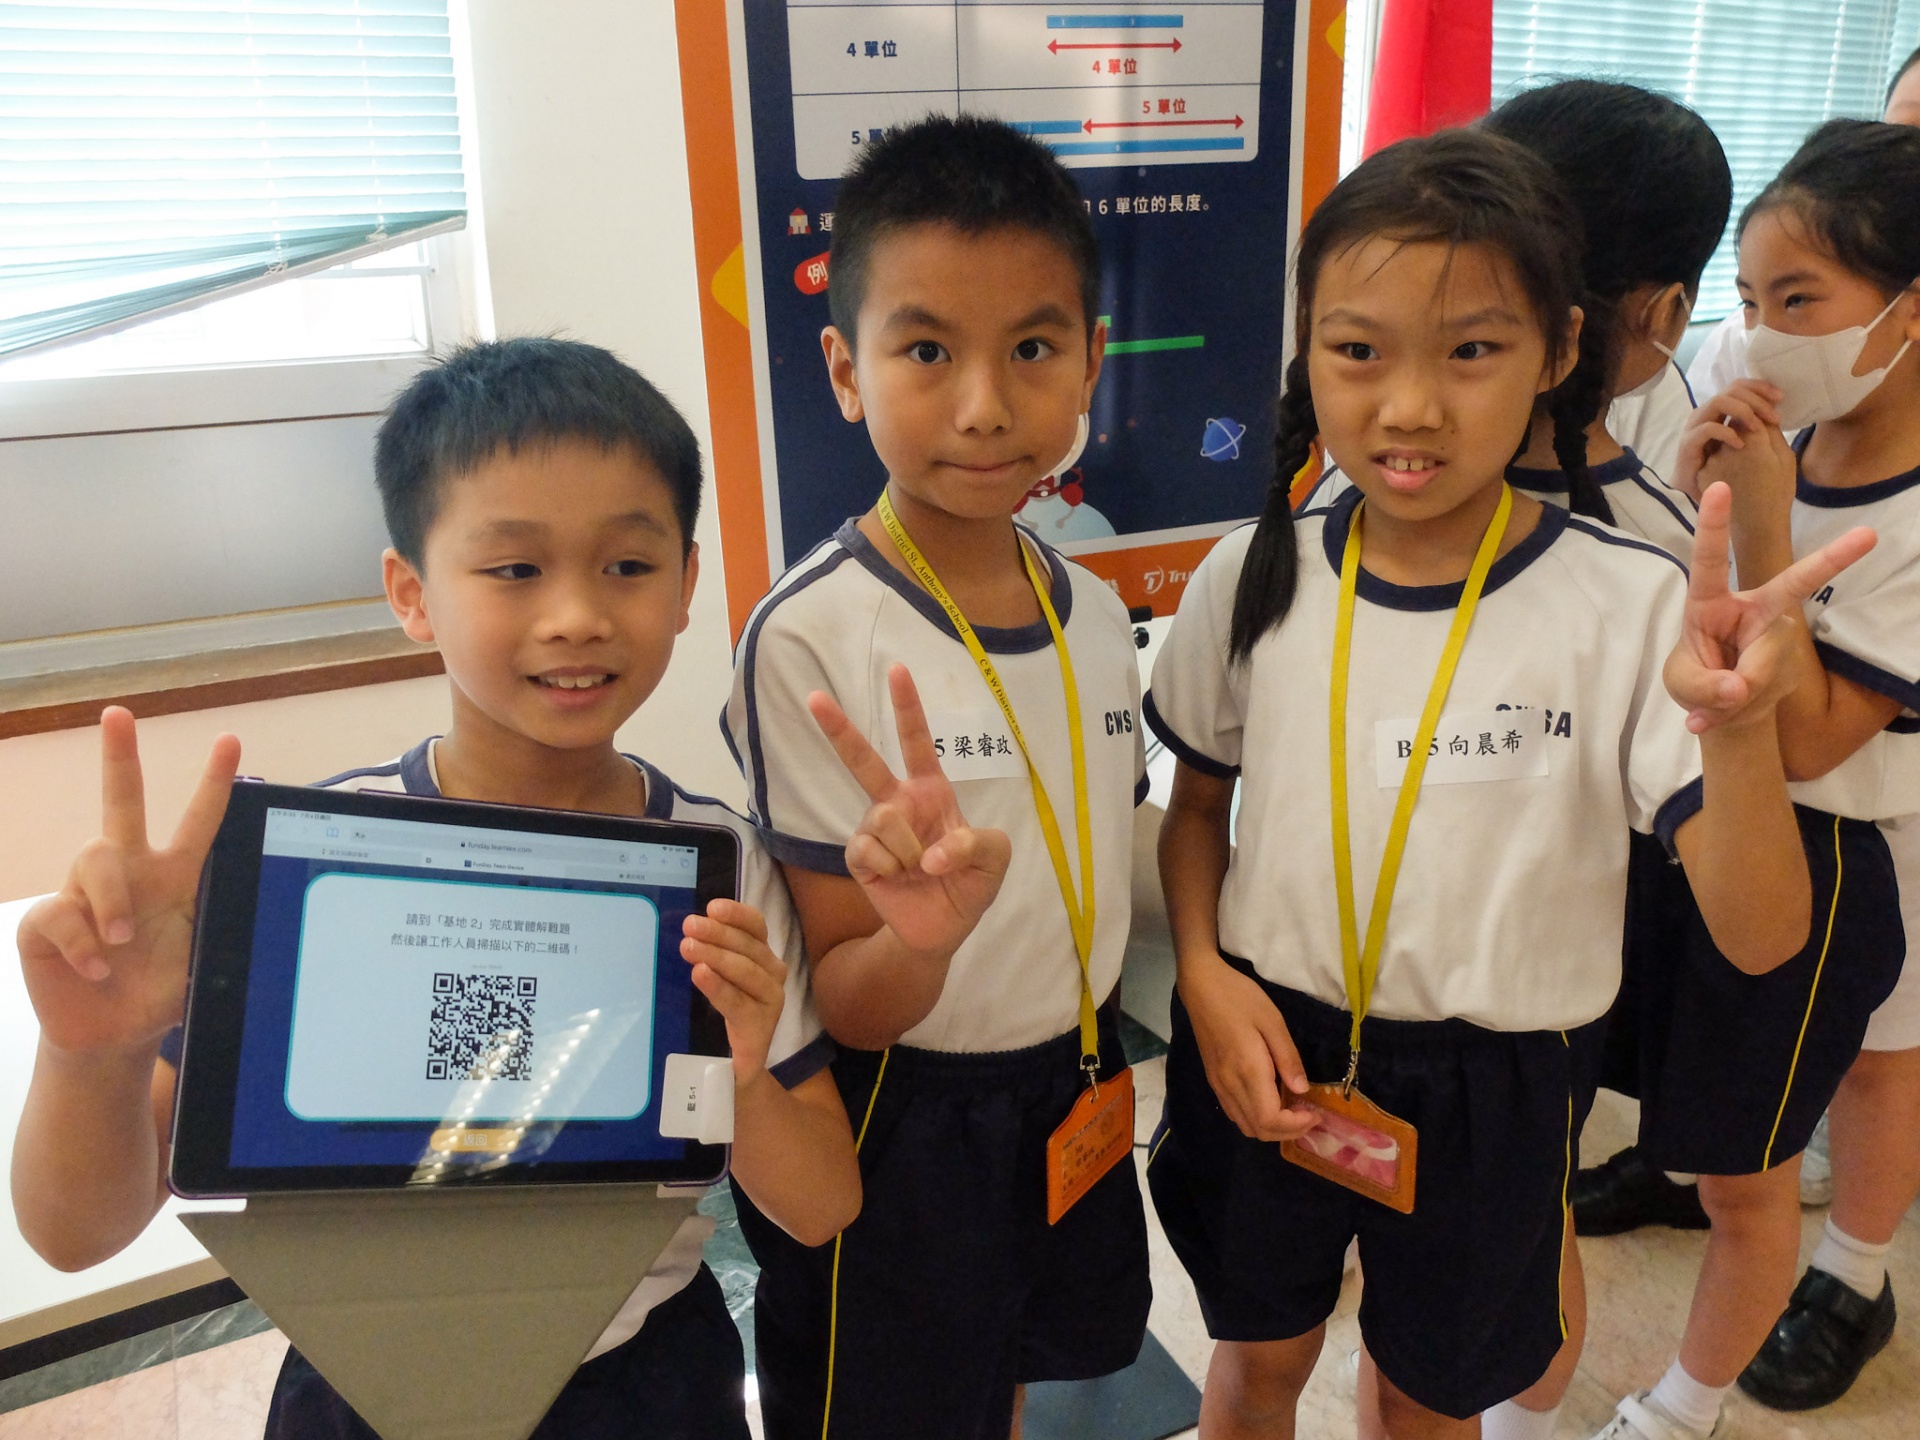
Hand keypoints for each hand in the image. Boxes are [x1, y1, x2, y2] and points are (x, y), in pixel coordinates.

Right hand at [18, 709, 239, 1056]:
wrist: (112, 1035)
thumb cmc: (158, 991)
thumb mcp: (198, 965)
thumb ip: (210, 937)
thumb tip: (237, 918)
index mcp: (174, 877)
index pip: (197, 822)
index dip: (213, 783)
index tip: (230, 742)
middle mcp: (128, 874)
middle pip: (121, 803)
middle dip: (119, 756)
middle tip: (119, 714)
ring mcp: (82, 894)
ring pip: (95, 857)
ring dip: (113, 900)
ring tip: (123, 940)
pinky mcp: (44, 923)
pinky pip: (60, 912)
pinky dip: (82, 943)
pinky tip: (94, 968)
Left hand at [681, 899, 785, 1079]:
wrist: (739, 1064)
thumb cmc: (730, 1009)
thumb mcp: (724, 974)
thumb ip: (716, 950)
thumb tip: (693, 926)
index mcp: (765, 956)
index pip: (756, 927)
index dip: (736, 914)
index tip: (712, 907)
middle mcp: (775, 974)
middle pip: (748, 947)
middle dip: (717, 934)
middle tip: (688, 926)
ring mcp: (772, 1001)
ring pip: (745, 972)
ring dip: (716, 956)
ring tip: (687, 947)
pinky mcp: (761, 1027)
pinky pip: (738, 1002)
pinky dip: (718, 986)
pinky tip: (699, 974)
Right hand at [808, 665, 1011, 955]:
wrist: (944, 930)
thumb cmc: (969, 885)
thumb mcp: (994, 860)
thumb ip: (976, 844)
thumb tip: (931, 854)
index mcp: (930, 791)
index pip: (916, 742)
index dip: (907, 706)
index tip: (897, 670)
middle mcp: (897, 803)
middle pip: (863, 760)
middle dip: (838, 728)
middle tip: (813, 696)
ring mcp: (874, 829)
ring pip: (883, 818)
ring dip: (910, 849)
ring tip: (919, 869)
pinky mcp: (858, 857)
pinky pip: (870, 850)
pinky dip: (891, 868)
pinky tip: (898, 880)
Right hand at [1177, 954, 1319, 1141]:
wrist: (1201, 986)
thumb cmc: (1239, 997)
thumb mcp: (1272, 1020)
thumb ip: (1288, 1058)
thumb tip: (1302, 1090)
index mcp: (1247, 1069)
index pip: (1269, 1119)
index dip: (1295, 1125)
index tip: (1315, 1113)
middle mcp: (1229, 1084)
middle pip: (1257, 1130)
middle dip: (1287, 1132)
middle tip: (1309, 1116)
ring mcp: (1218, 1084)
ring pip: (1244, 1125)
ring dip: (1271, 1128)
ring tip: (1293, 1111)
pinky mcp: (1213, 1080)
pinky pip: (1235, 1113)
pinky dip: (1256, 1118)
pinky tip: (1270, 1100)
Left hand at [1665, 483, 1875, 732]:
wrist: (1726, 706)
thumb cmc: (1697, 678)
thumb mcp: (1682, 684)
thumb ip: (1703, 686)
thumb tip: (1738, 687)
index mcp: (1710, 601)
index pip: (1709, 561)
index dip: (1713, 526)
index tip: (1721, 488)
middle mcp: (1752, 609)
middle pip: (1793, 585)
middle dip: (1832, 559)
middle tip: (1868, 535)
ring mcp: (1778, 632)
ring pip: (1763, 665)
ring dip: (1734, 695)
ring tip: (1721, 697)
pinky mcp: (1792, 658)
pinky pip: (1766, 690)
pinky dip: (1741, 710)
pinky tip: (1730, 709)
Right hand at [1674, 380, 1786, 500]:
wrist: (1699, 497)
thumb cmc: (1725, 472)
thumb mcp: (1748, 445)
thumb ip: (1757, 427)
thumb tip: (1776, 412)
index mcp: (1720, 412)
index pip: (1738, 386)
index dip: (1760, 386)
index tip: (1781, 397)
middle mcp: (1707, 414)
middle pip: (1731, 390)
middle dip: (1757, 399)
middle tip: (1774, 417)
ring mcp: (1695, 427)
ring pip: (1718, 402)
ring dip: (1743, 410)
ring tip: (1758, 428)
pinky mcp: (1688, 444)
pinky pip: (1707, 429)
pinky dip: (1727, 433)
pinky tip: (1740, 445)